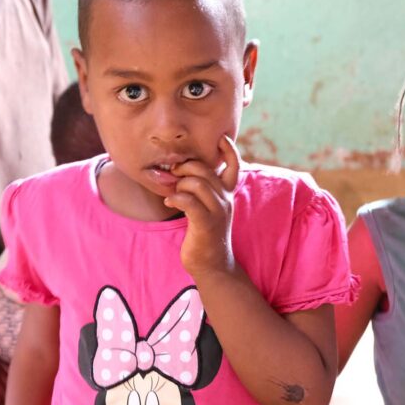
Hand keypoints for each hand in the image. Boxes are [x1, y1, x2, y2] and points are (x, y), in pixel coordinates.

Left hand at [165, 136, 240, 275]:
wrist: (212, 265)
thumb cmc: (204, 234)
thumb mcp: (206, 208)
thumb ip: (200, 190)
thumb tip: (181, 171)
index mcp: (226, 194)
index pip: (234, 165)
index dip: (229, 149)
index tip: (220, 138)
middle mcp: (225, 199)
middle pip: (205, 169)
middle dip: (186, 167)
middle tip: (174, 175)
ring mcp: (217, 211)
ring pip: (197, 182)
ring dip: (179, 184)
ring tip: (173, 193)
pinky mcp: (206, 223)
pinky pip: (189, 201)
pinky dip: (176, 198)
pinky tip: (169, 203)